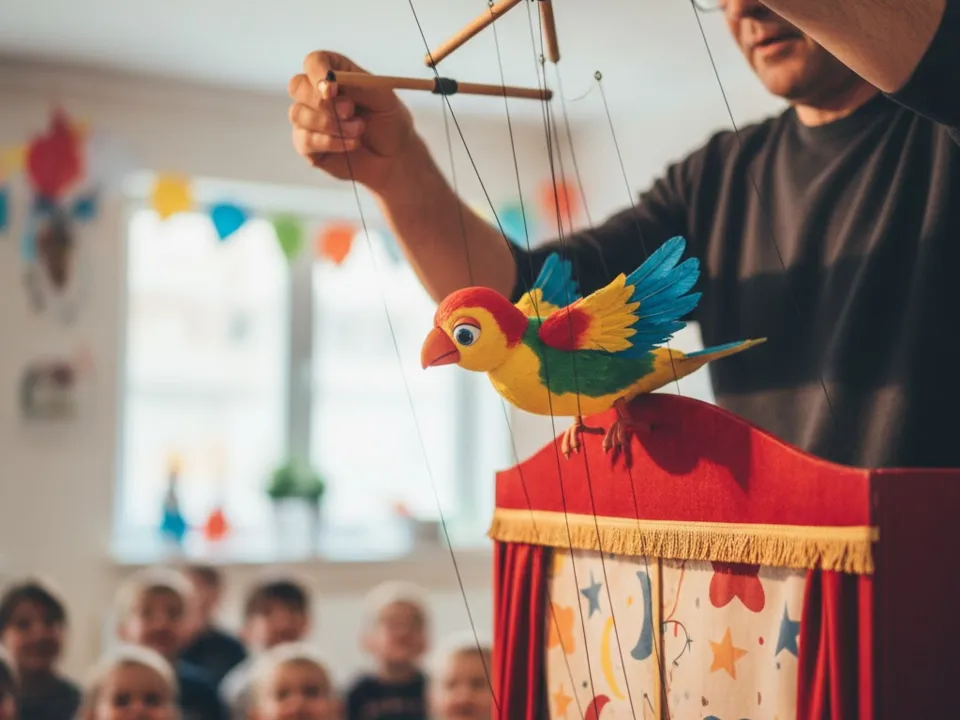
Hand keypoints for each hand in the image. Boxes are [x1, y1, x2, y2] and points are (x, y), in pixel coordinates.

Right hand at [288, 51, 416, 192]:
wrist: (395, 158)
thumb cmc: (390, 123)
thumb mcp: (384, 98)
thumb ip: (359, 85)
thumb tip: (329, 82)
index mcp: (336, 74)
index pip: (314, 62)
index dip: (317, 71)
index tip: (331, 87)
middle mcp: (317, 94)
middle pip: (297, 86)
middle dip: (323, 101)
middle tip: (350, 111)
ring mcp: (309, 119)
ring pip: (298, 114)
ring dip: (332, 124)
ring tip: (359, 130)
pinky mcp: (307, 145)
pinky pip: (304, 140)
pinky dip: (330, 142)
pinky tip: (352, 144)